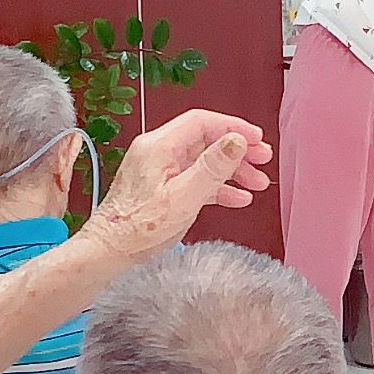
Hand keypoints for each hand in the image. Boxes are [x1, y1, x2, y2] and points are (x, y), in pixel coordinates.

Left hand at [82, 110, 272, 260]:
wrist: (110, 251)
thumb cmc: (138, 228)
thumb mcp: (184, 197)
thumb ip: (212, 167)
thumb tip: (236, 141)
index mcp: (159, 146)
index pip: (202, 122)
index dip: (233, 127)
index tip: (257, 140)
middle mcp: (157, 151)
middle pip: (205, 140)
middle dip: (236, 149)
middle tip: (262, 159)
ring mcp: (158, 168)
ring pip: (203, 160)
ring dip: (231, 170)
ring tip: (256, 183)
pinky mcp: (160, 186)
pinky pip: (194, 177)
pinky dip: (217, 185)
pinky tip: (237, 197)